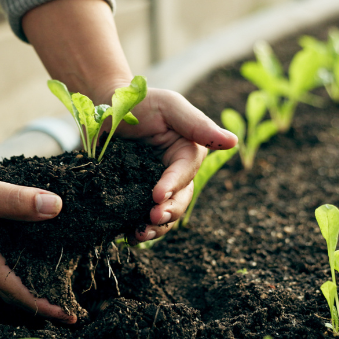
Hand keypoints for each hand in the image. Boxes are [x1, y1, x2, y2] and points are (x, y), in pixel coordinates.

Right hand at [0, 151, 76, 323]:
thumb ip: (19, 202)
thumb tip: (57, 208)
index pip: (18, 290)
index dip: (45, 305)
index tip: (71, 316)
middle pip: (17, 281)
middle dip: (44, 292)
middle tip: (72, 298)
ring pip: (13, 259)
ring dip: (37, 267)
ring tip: (64, 269)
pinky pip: (8, 238)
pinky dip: (28, 240)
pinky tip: (42, 228)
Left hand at [109, 86, 237, 241]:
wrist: (105, 107)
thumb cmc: (139, 101)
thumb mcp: (168, 106)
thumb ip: (197, 124)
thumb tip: (233, 142)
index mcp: (187, 153)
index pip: (185, 173)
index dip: (173, 186)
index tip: (157, 195)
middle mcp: (176, 174)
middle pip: (180, 199)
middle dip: (168, 212)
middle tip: (151, 218)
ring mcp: (155, 187)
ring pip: (165, 213)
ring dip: (157, 227)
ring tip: (140, 234)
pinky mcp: (136, 195)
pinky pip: (142, 216)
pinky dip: (139, 228)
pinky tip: (128, 236)